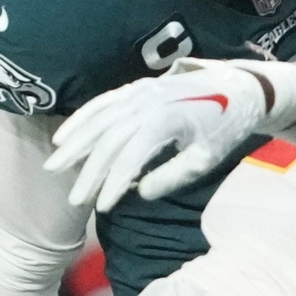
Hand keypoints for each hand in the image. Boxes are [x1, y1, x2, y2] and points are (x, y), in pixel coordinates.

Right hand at [45, 59, 295, 210]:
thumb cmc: (226, 127)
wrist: (240, 88)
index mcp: (166, 119)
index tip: (102, 207)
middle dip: (89, 171)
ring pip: (98, 119)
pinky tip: (64, 136)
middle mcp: (148, 102)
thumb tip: (138, 193)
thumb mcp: (207, 158)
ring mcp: (140, 92)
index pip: (129, 156)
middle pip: (108, 139)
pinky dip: (81, 118)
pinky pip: (102, 102)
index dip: (113, 183)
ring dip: (75, 143)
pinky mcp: (137, 88)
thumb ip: (174, 176)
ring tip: (55, 167)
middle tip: (74, 199)